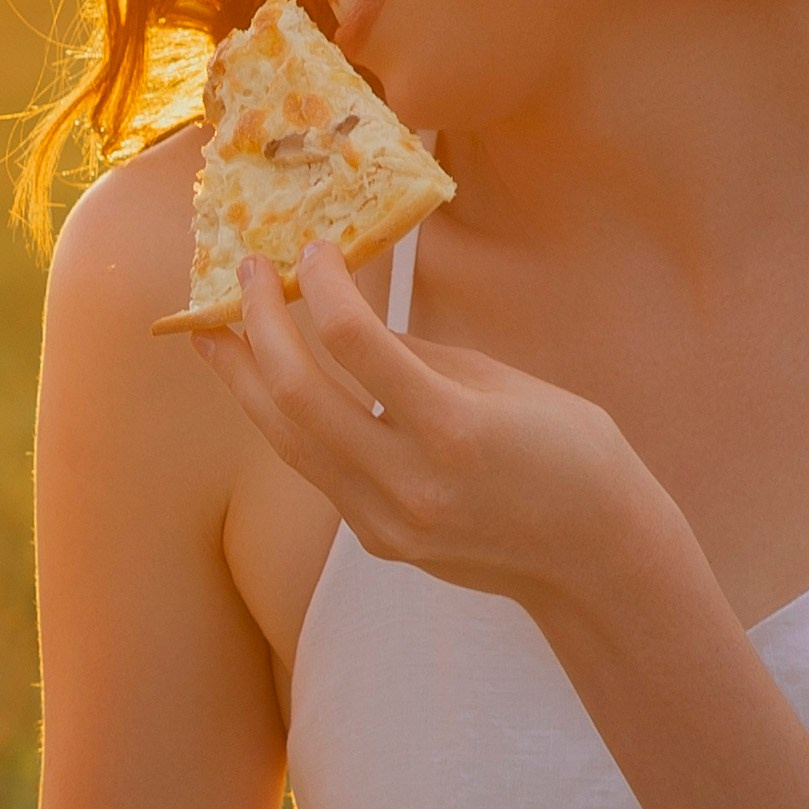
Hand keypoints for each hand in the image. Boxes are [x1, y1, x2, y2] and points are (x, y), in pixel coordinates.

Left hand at [192, 239, 665, 616]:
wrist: (593, 560)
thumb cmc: (569, 452)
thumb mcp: (504, 383)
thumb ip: (416, 356)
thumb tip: (341, 320)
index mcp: (455, 429)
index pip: (356, 343)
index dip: (321, 286)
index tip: (310, 249)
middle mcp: (410, 482)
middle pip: (297, 396)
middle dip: (258, 327)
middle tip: (242, 276)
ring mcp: (386, 521)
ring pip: (288, 441)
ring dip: (245, 381)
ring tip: (215, 334)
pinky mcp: (377, 541)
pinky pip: (317, 469)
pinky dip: (290, 420)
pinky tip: (272, 384)